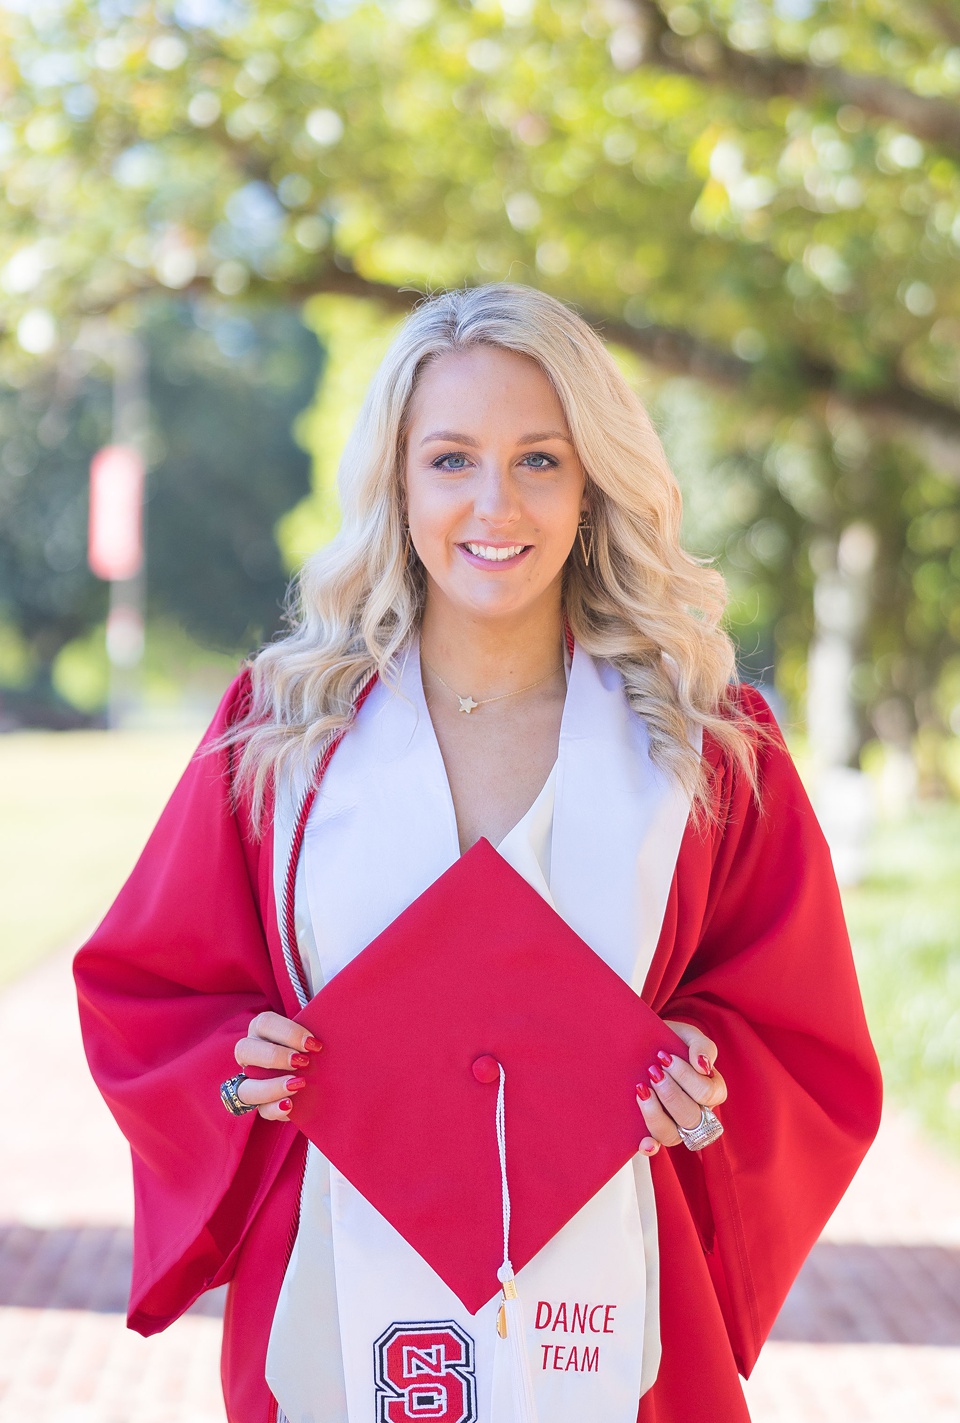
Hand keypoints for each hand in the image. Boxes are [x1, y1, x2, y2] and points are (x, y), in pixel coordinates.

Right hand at [232, 1011, 321, 1120]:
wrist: (314, 1064)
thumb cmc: (311, 1042)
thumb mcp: (311, 1033)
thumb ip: (316, 1030)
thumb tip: (340, 1024)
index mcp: (261, 1028)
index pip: (264, 1023)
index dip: (287, 1032)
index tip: (312, 1043)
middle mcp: (249, 1053)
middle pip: (245, 1050)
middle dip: (274, 1056)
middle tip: (303, 1061)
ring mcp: (250, 1080)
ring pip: (245, 1087)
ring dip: (271, 1087)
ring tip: (298, 1085)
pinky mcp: (262, 1103)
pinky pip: (260, 1110)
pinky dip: (274, 1108)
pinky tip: (291, 1105)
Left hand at [635, 1020, 726, 1156]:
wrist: (645, 1041)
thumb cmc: (672, 1040)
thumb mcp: (689, 1035)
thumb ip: (702, 1046)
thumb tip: (703, 1067)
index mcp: (712, 1091)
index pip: (707, 1093)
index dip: (685, 1076)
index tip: (664, 1056)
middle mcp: (698, 1113)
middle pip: (691, 1117)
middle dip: (670, 1093)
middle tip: (653, 1070)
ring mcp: (677, 1125)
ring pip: (673, 1135)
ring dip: (655, 1113)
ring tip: (642, 1089)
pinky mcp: (656, 1129)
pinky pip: (656, 1145)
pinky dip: (650, 1146)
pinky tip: (643, 1142)